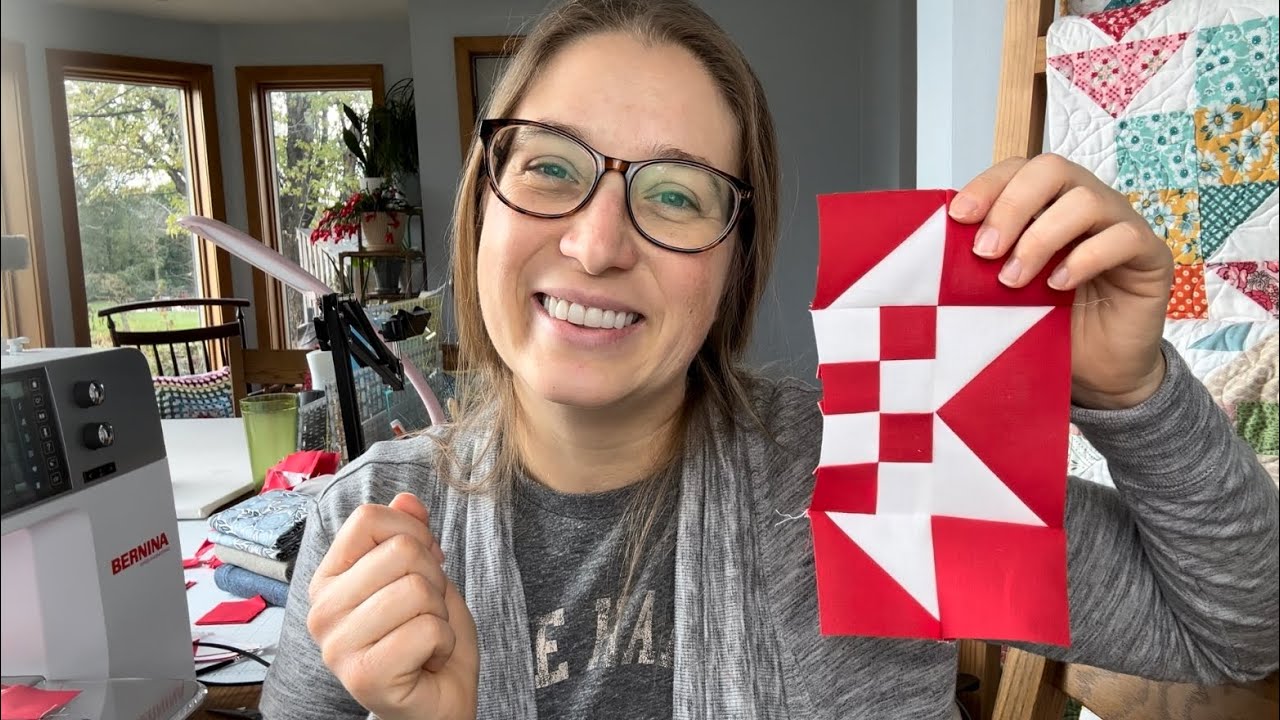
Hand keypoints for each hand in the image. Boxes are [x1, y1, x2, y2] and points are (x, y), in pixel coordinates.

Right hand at [308, 493, 477, 719]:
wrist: (437, 701)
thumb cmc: (427, 639)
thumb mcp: (425, 575)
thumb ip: (410, 535)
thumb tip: (406, 497)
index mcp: (329, 579)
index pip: (368, 519)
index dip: (413, 534)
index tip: (422, 566)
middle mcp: (322, 611)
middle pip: (402, 551)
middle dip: (434, 579)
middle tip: (425, 612)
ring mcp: (338, 646)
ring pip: (417, 589)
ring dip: (439, 614)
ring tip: (424, 636)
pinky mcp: (364, 676)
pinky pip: (428, 629)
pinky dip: (443, 642)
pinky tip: (427, 659)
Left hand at [950, 154, 1172, 409]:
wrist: (1096, 370)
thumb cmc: (1049, 323)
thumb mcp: (1004, 289)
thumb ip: (985, 260)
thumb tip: (937, 246)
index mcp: (1047, 202)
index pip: (1019, 169)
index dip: (988, 185)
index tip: (958, 217)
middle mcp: (1086, 203)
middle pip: (1052, 170)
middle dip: (1011, 206)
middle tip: (985, 251)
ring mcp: (1121, 224)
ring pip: (1086, 200)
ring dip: (1041, 238)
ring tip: (1014, 280)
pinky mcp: (1150, 254)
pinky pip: (1123, 237)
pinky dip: (1084, 258)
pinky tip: (1058, 285)